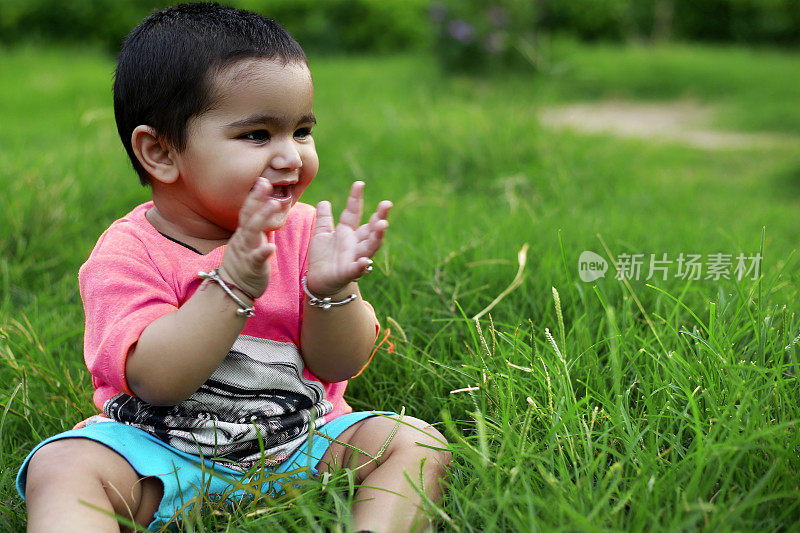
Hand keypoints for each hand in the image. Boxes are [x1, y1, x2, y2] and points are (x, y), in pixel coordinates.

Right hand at [219, 178, 277, 297]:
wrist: (232, 289)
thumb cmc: (244, 264)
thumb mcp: (248, 242)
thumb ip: (254, 227)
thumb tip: (264, 210)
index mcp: (244, 233)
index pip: (248, 210)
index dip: (255, 195)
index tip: (263, 179)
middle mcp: (243, 239)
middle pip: (248, 216)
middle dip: (256, 199)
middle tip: (266, 183)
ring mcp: (246, 252)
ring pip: (253, 233)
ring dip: (262, 218)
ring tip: (274, 204)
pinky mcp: (252, 268)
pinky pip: (257, 259)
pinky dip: (263, 252)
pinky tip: (271, 247)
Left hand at [307, 181, 391, 295]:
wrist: (319, 281)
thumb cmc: (323, 258)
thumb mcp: (322, 235)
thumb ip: (324, 220)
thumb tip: (325, 202)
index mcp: (348, 232)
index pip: (354, 212)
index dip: (356, 198)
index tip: (359, 183)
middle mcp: (355, 243)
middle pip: (370, 229)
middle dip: (379, 216)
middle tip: (387, 204)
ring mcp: (354, 258)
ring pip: (370, 246)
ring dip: (377, 236)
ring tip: (382, 224)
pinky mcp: (348, 273)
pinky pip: (356, 269)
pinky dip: (361, 265)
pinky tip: (364, 260)